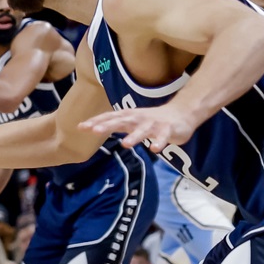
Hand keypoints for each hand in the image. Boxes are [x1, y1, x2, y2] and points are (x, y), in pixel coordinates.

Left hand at [79, 102, 199, 151]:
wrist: (181, 113)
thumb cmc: (152, 119)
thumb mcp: (131, 120)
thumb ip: (116, 124)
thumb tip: (93, 128)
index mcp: (129, 116)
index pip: (109, 117)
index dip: (96, 122)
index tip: (81, 127)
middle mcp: (139, 118)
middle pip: (122, 121)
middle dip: (108, 125)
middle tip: (94, 130)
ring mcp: (154, 124)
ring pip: (143, 130)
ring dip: (134, 136)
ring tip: (126, 144)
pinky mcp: (168, 130)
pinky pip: (163, 137)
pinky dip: (159, 142)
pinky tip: (154, 149)